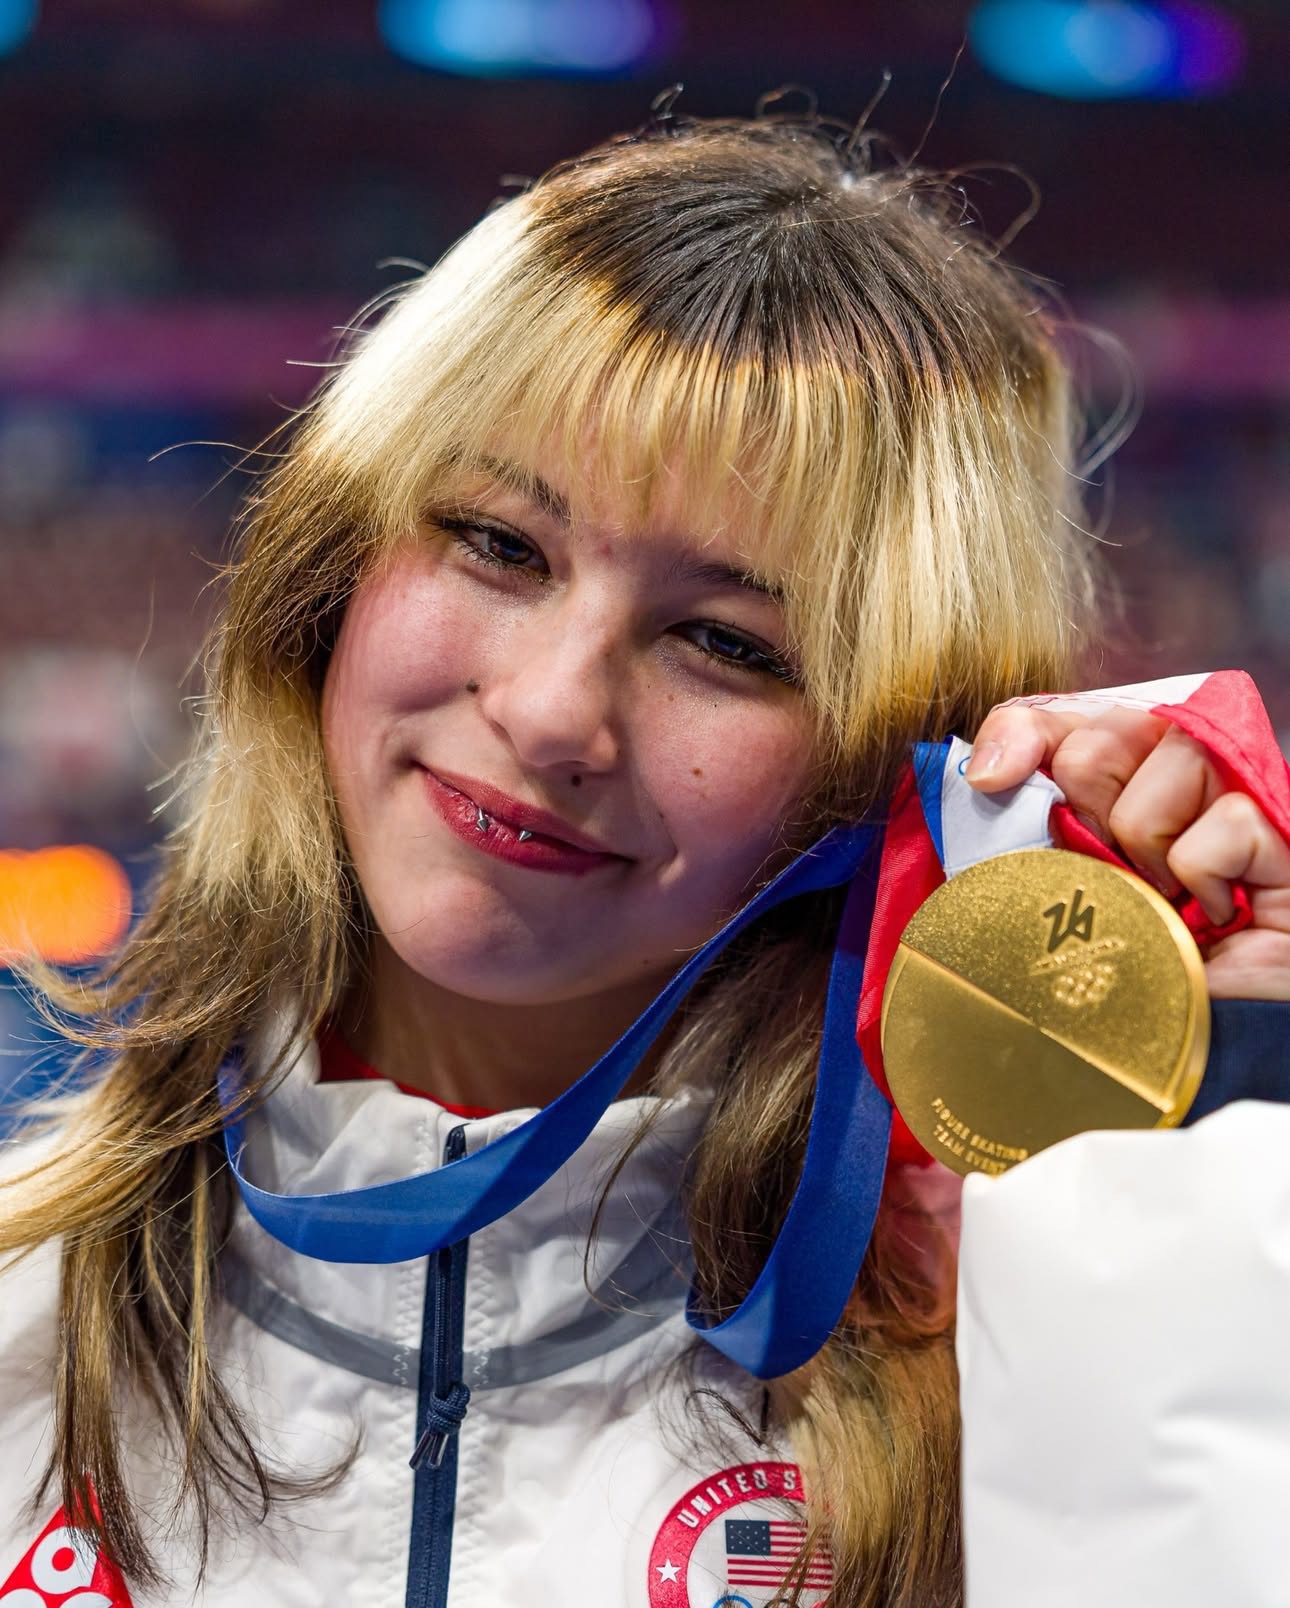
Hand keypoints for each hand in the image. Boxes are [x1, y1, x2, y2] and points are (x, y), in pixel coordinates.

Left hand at [963, 703, 1289, 1000]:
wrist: (1213, 1021)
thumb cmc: (1142, 956)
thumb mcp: (1070, 892)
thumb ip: (1028, 831)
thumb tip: (981, 778)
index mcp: (1119, 771)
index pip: (1057, 719)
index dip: (1019, 736)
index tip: (989, 780)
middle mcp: (1180, 762)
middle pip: (1107, 732)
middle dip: (1091, 811)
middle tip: (1112, 869)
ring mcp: (1237, 784)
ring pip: (1175, 760)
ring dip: (1152, 848)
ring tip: (1167, 895)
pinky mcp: (1280, 821)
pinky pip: (1224, 823)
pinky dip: (1207, 880)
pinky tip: (1217, 911)